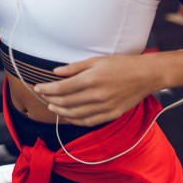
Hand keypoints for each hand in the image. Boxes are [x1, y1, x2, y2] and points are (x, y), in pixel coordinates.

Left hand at [34, 54, 159, 125]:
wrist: (145, 75)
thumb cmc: (120, 64)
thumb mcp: (95, 60)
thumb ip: (74, 68)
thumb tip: (55, 72)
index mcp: (91, 79)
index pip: (62, 88)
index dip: (47, 89)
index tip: (38, 88)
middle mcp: (96, 95)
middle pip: (66, 101)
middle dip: (51, 99)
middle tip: (42, 97)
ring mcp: (104, 107)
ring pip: (76, 114)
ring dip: (61, 111)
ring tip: (52, 107)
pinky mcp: (112, 114)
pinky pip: (89, 121)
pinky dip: (75, 120)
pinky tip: (68, 116)